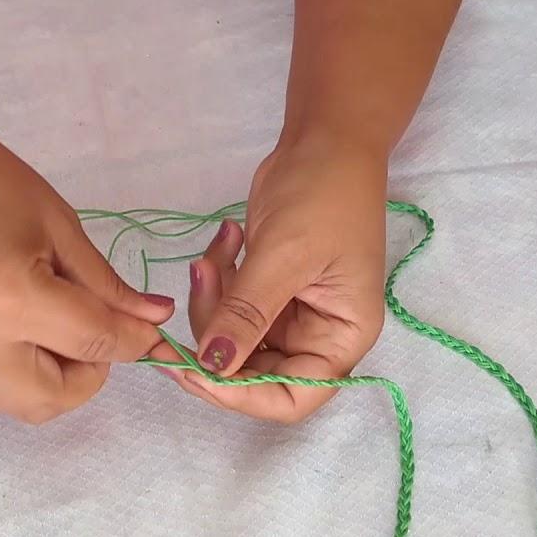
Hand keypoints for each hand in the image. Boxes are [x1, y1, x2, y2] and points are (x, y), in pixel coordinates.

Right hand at [0, 93, 174, 423]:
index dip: (136, 340)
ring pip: (13, 407)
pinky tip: (15, 338)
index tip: (151, 330)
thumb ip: (104, 283)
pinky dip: (8, 381)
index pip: (95, 344)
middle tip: (96, 331)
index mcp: (10, 295)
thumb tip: (153, 321)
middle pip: (53, 399)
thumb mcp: (55, 220)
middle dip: (91, 374)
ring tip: (53, 330)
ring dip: (49, 383)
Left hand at [150, 139, 387, 422]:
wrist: (325, 138)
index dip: (243, 395)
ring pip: (231, 339)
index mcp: (342, 337)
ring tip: (211, 255)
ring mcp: (290, 314)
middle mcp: (319, 336)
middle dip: (215, 339)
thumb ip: (246, 314)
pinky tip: (225, 239)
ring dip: (211, 302)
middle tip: (194, 293)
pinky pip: (228, 307)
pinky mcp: (265, 290)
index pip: (294, 398)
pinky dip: (217, 281)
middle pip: (254, 372)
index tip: (197, 369)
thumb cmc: (324, 194)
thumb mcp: (284, 255)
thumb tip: (212, 367)